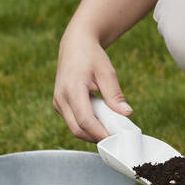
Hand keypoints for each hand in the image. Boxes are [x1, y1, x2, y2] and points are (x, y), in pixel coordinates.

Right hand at [53, 28, 132, 142]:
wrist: (75, 45)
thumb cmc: (91, 56)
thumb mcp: (107, 72)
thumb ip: (115, 95)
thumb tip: (126, 113)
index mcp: (72, 89)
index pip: (85, 120)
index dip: (100, 133)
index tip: (115, 139)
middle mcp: (61, 98)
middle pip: (78, 129)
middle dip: (96, 137)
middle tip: (116, 138)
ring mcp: (58, 103)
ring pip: (74, 128)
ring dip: (92, 132)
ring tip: (110, 128)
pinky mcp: (59, 105)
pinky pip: (72, 122)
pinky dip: (86, 126)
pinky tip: (101, 121)